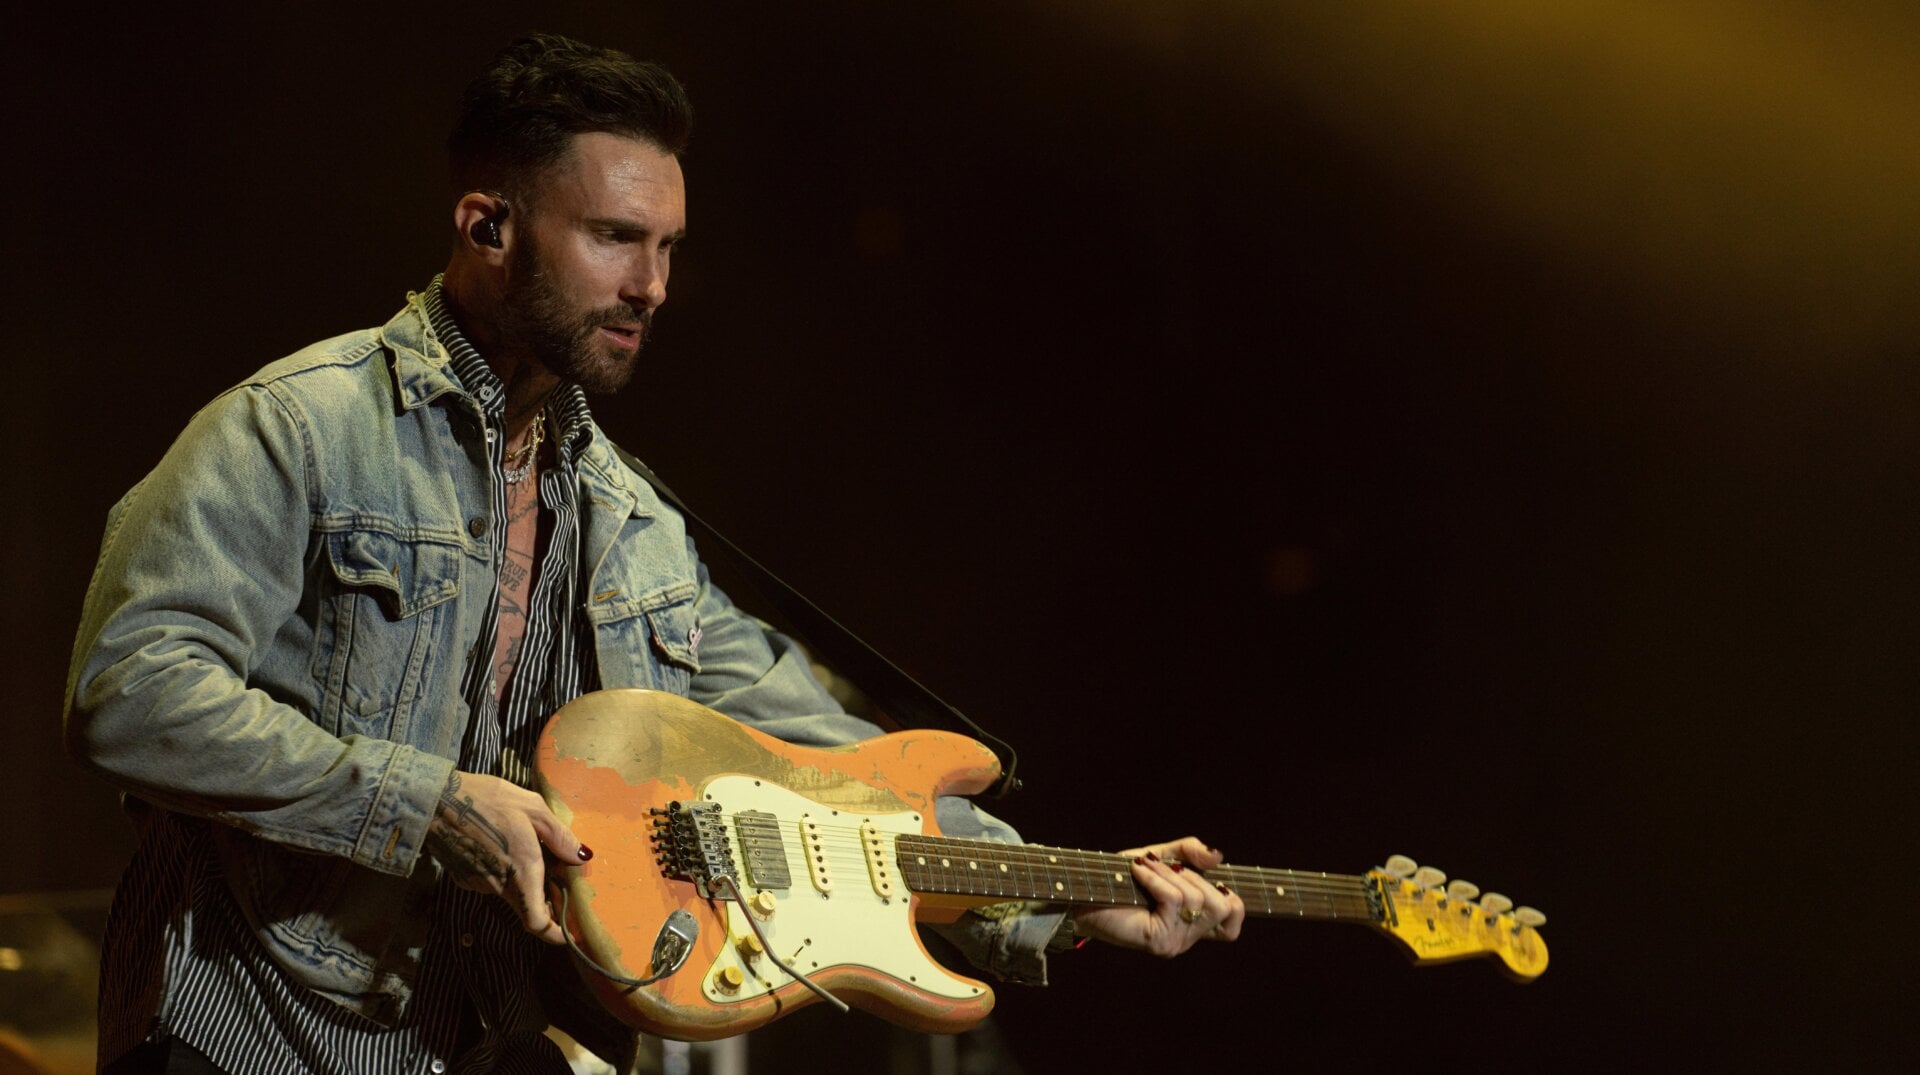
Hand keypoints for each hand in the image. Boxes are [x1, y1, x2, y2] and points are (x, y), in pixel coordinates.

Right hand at [424, 770, 588, 943]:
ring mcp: (478, 884)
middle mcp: (499, 885)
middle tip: (555, 873)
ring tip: (524, 845)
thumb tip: (581, 858)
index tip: (568, 934)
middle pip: (526, 905)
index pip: (537, 922)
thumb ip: (559, 836)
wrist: (433, 800)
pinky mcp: (463, 877)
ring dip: (520, 878)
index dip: (554, 934)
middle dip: (542, 896)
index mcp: (522, 871)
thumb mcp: (533, 808)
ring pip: (509, 891)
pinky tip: (500, 844)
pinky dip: (502, 871)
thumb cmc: (487, 800)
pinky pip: (491, 881)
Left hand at [1070, 836, 1245, 956]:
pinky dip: (1156, 878)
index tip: (1209, 882)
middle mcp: (1187, 938)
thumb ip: (1191, 854)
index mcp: (1192, 923)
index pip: (1232, 926)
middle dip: (1195, 877)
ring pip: (1198, 901)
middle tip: (1166, 869)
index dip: (1233, 902)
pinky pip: (1175, 900)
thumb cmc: (1119, 877)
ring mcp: (1175, 942)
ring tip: (1145, 867)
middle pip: (1223, 907)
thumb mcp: (1161, 857)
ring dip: (1170, 874)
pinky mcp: (1159, 940)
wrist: (1084, 892)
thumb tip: (1218, 856)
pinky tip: (1137, 871)